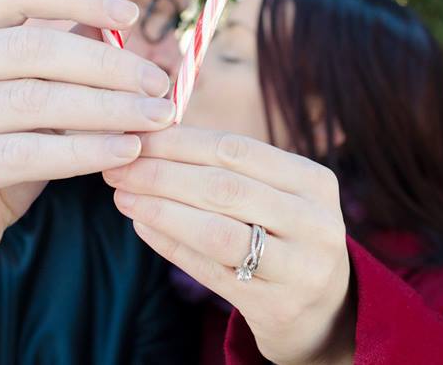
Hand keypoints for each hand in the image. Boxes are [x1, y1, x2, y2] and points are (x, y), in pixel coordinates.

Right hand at [0, 0, 176, 362]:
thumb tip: (119, 25)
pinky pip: (25, 153)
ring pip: (34, 101)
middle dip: (108, 66)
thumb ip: (62, 62)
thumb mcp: (29, 100)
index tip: (133, 15)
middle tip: (159, 85)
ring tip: (155, 118)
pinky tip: (126, 151)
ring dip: (107, 109)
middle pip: (32, 49)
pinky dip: (83, 151)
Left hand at [102, 126, 353, 364]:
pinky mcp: (277, 305)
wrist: (325, 308)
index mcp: (314, 180)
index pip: (236, 149)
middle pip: (224, 188)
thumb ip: (229, 166)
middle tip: (116, 166)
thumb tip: (152, 135)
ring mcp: (300, 267)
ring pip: (217, 232)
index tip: (135, 135)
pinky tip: (142, 226)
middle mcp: (314, 222)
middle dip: (161, 174)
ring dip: (161, 210)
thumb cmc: (286, 233)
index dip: (180, 141)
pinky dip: (171, 246)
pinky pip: (212, 271)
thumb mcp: (278, 193)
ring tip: (122, 195)